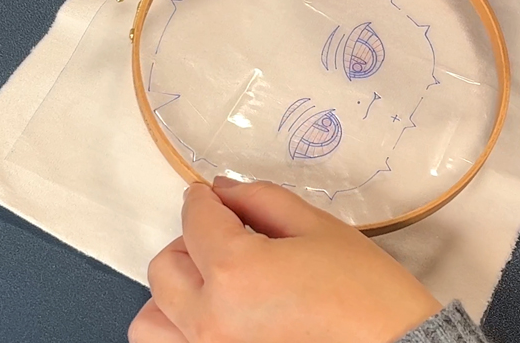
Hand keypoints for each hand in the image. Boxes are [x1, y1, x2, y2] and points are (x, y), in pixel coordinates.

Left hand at [128, 179, 440, 342]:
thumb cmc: (367, 295)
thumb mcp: (319, 229)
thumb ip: (261, 200)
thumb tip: (223, 191)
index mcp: (235, 271)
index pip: (195, 219)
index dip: (203, 199)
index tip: (211, 197)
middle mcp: (210, 320)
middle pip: (165, 268)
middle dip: (189, 243)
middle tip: (225, 238)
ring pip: (152, 321)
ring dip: (174, 294)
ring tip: (212, 287)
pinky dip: (183, 330)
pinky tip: (218, 319)